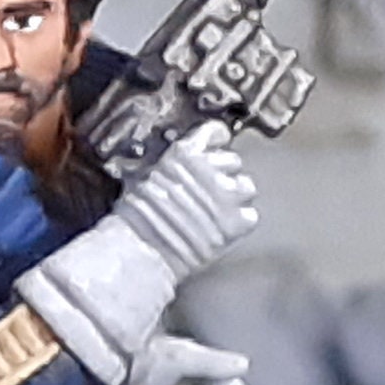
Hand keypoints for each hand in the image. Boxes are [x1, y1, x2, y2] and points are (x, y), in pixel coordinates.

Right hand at [115, 120, 260, 279]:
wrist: (141, 251)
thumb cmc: (136, 219)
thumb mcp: (145, 176)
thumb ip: (174, 164)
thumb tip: (186, 163)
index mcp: (186, 152)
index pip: (215, 133)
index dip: (214, 142)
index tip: (214, 148)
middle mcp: (211, 168)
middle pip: (232, 161)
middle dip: (222, 174)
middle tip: (206, 192)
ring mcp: (228, 195)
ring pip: (245, 187)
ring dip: (233, 198)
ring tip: (213, 212)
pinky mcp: (239, 221)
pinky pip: (249, 215)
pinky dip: (237, 222)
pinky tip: (218, 228)